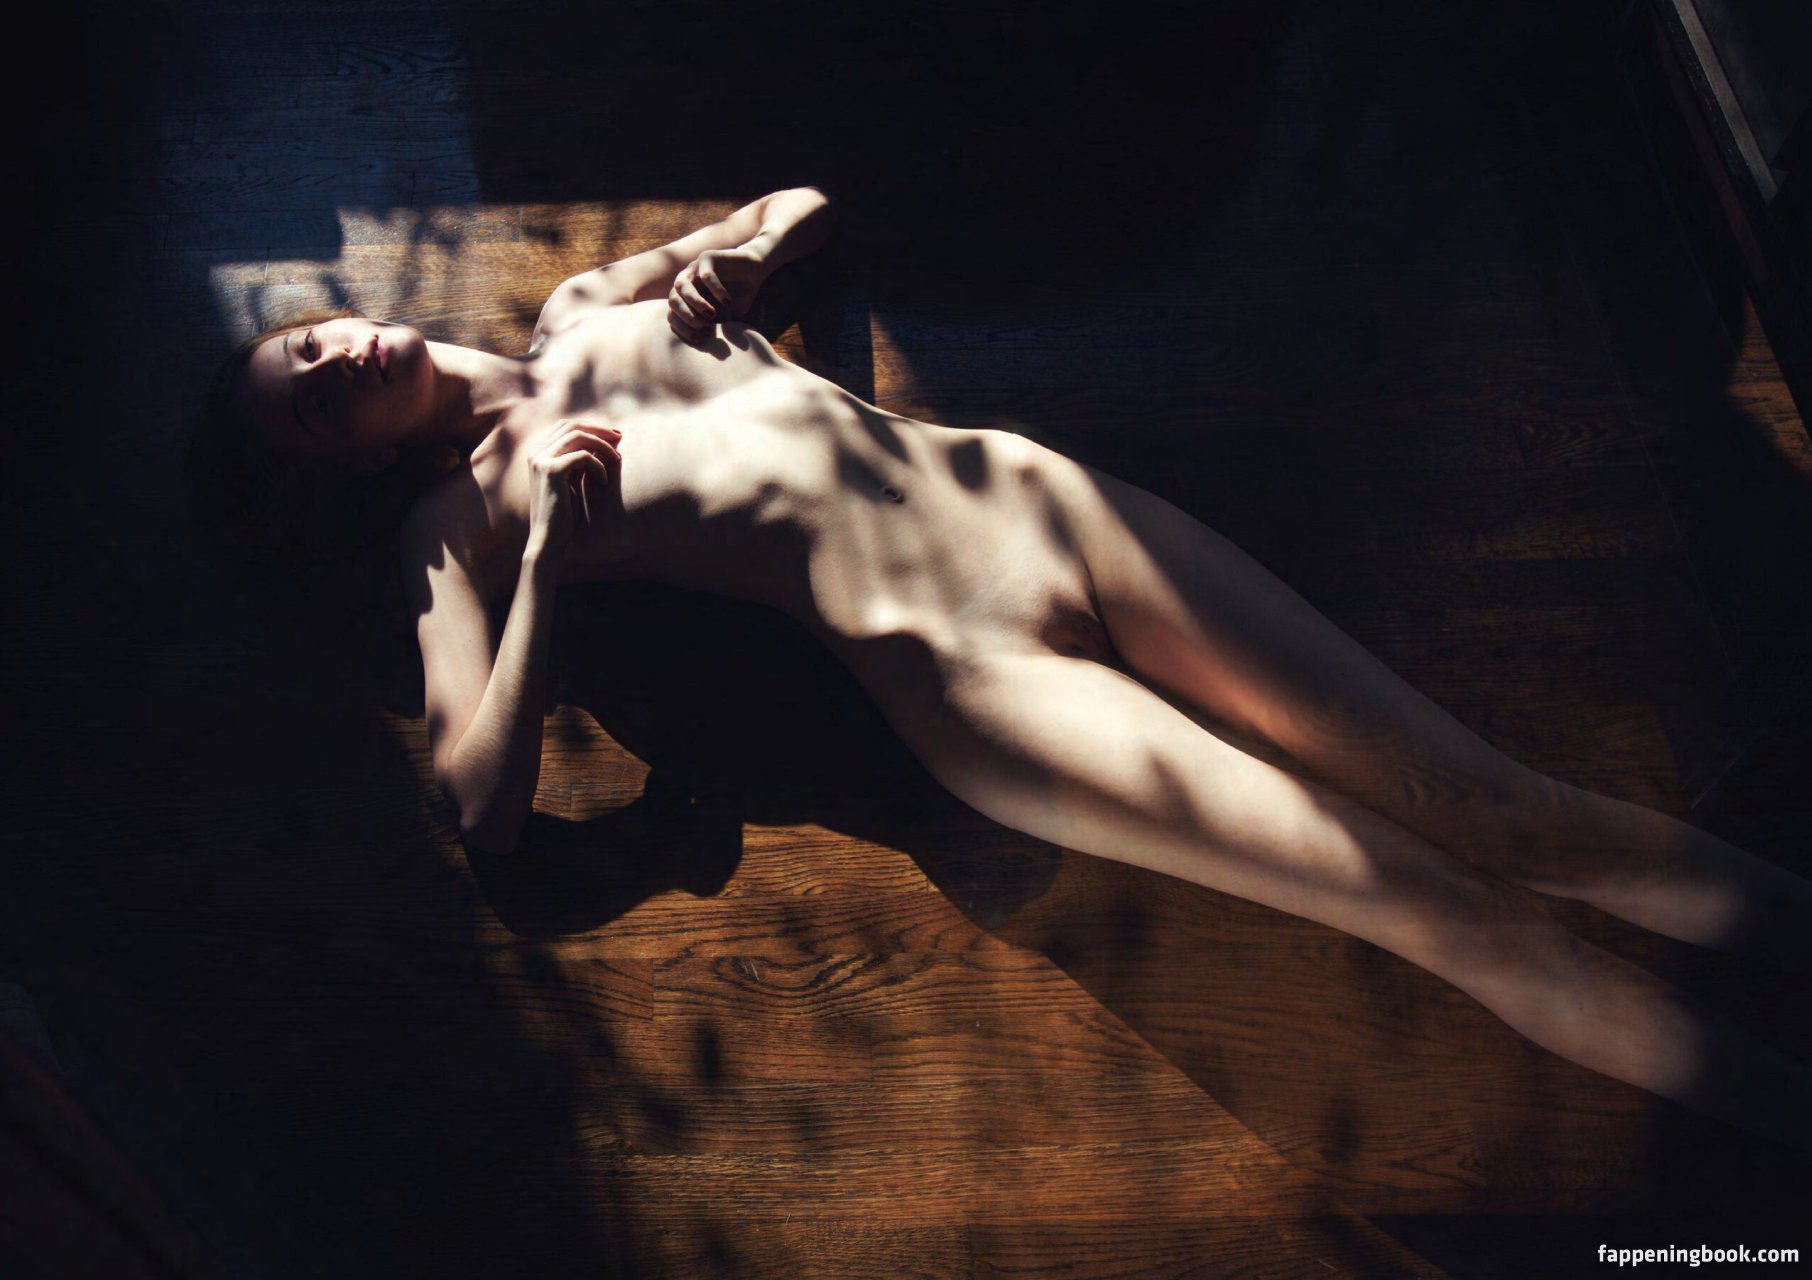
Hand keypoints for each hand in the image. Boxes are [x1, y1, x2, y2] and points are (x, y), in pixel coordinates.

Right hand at [525, 420, 621, 559]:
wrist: (548, 539)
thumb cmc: (563, 513)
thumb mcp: (572, 480)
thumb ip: (579, 459)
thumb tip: (604, 439)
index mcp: (537, 452)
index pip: (566, 426)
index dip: (591, 426)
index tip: (613, 435)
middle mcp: (536, 452)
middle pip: (572, 426)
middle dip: (599, 429)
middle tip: (620, 438)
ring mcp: (541, 460)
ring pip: (578, 436)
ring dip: (602, 445)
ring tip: (617, 460)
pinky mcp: (551, 471)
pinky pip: (584, 456)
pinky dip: (599, 466)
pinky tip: (604, 482)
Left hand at [667, 246, 767, 343]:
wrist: (754, 271)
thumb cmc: (738, 296)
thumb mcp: (726, 317)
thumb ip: (715, 327)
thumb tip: (706, 348)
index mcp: (685, 298)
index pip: (672, 315)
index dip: (683, 329)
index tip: (699, 340)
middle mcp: (685, 282)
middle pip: (672, 300)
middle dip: (687, 317)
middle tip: (705, 328)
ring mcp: (693, 268)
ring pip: (682, 286)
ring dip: (695, 303)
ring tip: (712, 315)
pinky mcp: (707, 257)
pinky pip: (705, 274)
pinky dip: (715, 290)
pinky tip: (727, 302)